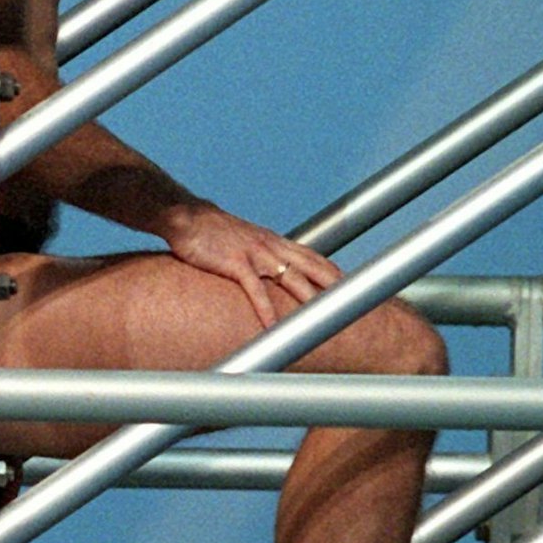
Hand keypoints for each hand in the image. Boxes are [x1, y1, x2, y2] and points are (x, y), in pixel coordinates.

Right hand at [156, 201, 339, 327]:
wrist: (186, 216)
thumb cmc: (213, 232)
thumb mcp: (245, 240)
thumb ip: (263, 255)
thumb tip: (273, 273)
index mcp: (275, 241)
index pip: (314, 258)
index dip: (335, 274)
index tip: (353, 290)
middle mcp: (272, 246)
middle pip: (313, 267)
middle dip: (336, 287)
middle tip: (356, 306)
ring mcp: (256, 254)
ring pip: (292, 278)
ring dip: (310, 299)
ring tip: (325, 321)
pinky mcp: (235, 263)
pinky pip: (255, 289)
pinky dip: (265, 308)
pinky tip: (271, 326)